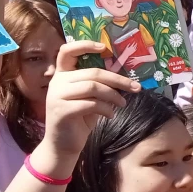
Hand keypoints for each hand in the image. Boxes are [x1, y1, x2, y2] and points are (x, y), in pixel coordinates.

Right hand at [41, 42, 141, 157]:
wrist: (63, 145)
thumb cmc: (79, 119)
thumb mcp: (90, 98)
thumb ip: (98, 85)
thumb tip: (124, 76)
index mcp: (62, 75)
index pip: (67, 51)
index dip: (84, 45)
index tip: (104, 47)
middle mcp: (57, 82)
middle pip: (92, 72)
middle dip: (118, 79)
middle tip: (135, 87)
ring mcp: (57, 96)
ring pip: (93, 87)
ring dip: (113, 95)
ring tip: (123, 103)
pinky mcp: (62, 111)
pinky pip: (91, 104)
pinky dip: (106, 109)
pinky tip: (111, 115)